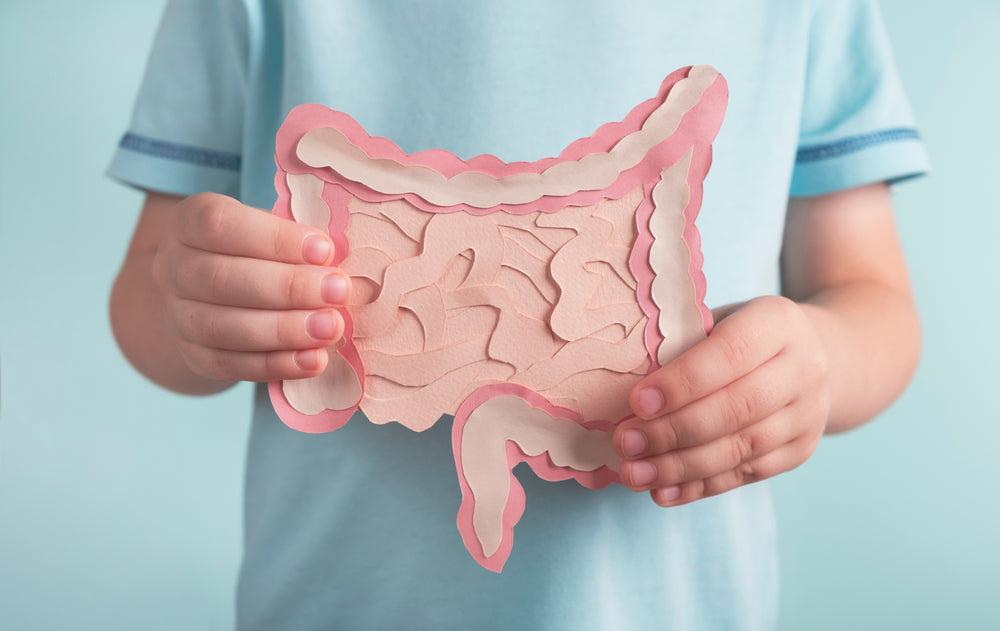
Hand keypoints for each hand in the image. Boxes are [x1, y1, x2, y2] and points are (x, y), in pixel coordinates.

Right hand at [151, 192, 350, 383]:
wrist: (205, 296)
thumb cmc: (253, 252)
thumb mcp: (267, 229)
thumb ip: (295, 241)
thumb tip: (338, 261)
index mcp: (188, 222)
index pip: (219, 224)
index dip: (274, 238)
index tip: (325, 250)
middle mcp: (173, 267)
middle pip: (220, 279)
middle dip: (288, 287)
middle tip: (339, 292)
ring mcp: (178, 315)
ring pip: (222, 327)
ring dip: (284, 330)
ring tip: (331, 328)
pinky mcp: (192, 355)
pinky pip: (229, 365)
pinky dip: (275, 365)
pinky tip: (313, 360)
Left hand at [613, 296, 830, 505]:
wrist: (814, 355)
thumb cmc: (739, 334)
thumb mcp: (717, 321)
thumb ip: (681, 344)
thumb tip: (622, 383)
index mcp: (778, 322)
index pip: (730, 354)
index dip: (682, 382)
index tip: (637, 403)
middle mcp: (804, 368)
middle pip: (736, 409)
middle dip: (673, 431)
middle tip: (625, 443)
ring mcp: (808, 414)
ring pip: (741, 449)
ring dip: (680, 467)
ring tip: (634, 474)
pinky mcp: (800, 451)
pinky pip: (747, 475)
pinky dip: (700, 487)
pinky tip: (662, 493)